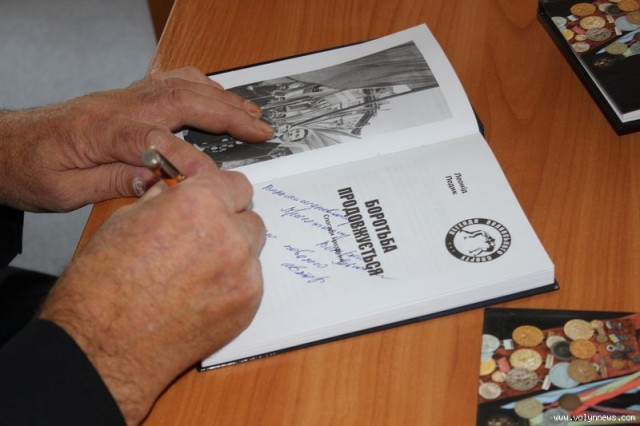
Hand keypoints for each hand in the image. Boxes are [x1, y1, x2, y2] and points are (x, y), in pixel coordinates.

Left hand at [0, 66, 272, 211]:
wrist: (4, 146)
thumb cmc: (28, 169)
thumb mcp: (62, 191)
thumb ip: (112, 183)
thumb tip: (157, 183)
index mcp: (100, 131)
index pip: (153, 140)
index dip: (186, 158)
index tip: (213, 179)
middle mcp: (117, 105)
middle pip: (181, 101)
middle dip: (227, 115)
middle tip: (262, 130)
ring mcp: (124, 96)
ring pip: (181, 86)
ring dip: (221, 98)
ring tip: (252, 112)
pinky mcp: (126, 98)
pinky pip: (170, 81)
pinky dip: (200, 85)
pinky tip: (216, 95)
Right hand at [39, 168, 265, 424]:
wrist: (103, 346)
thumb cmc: (103, 287)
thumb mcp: (124, 220)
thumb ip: (165, 200)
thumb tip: (177, 191)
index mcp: (200, 204)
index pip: (236, 184)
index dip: (221, 192)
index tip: (215, 199)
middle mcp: (229, 236)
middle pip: (250, 218)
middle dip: (229, 223)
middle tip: (201, 238)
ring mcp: (244, 274)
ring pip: (252, 251)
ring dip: (233, 254)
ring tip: (196, 271)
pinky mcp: (247, 306)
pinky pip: (250, 283)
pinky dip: (232, 284)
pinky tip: (199, 296)